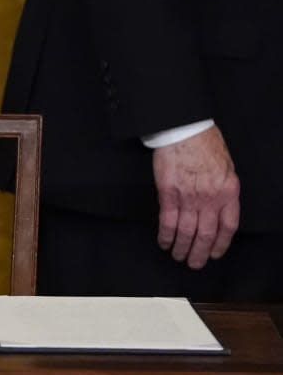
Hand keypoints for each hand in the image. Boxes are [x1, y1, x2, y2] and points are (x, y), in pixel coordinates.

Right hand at [152, 125, 239, 268]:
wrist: (184, 130)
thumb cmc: (205, 143)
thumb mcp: (226, 167)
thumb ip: (223, 189)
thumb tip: (218, 207)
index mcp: (229, 191)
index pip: (228, 227)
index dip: (221, 244)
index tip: (215, 253)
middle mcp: (210, 198)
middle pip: (206, 234)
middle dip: (199, 253)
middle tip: (194, 263)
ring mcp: (189, 196)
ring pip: (187, 231)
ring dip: (182, 247)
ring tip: (177, 256)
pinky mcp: (168, 192)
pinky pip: (168, 220)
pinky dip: (166, 234)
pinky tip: (164, 241)